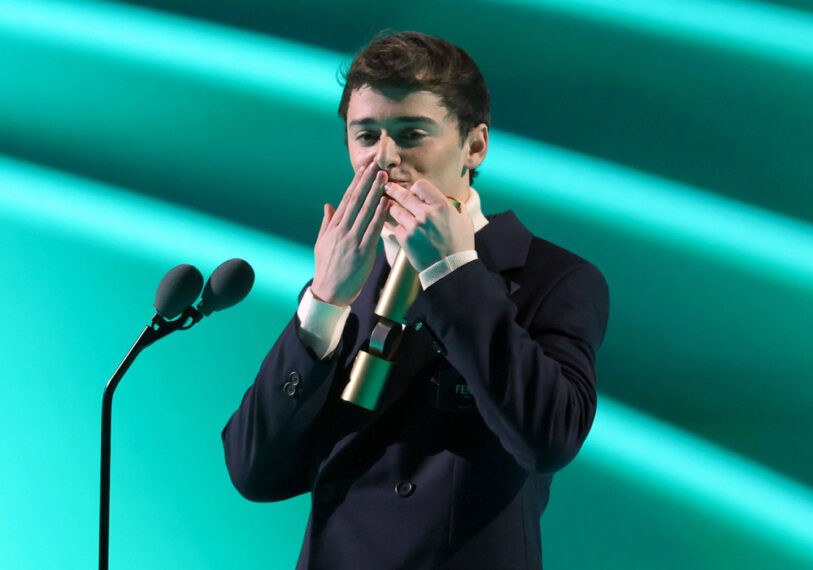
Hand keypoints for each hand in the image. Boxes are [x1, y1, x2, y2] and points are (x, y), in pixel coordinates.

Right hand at [311, 162, 389, 306]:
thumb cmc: (326, 268)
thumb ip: (326, 223)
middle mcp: (342, 230)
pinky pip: (373, 230)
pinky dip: (379, 215)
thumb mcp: (321, 243)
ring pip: (365, 211)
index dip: (356, 183)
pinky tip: (386, 202)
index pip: (346, 200)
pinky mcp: (363, 252)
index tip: (363, 169)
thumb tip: (328, 205)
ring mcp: (352, 240)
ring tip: (384, 177)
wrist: (329, 292)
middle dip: (367, 181)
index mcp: (333, 227)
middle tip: (377, 165)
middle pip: (356, 201)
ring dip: (375, 192)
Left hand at [384, 180, 473, 271]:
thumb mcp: (465, 220)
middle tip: (388, 186)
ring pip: (395, 210)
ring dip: (394, 209)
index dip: (415, 188)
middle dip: (393, 189)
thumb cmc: (460, 244)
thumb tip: (451, 198)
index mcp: (441, 205)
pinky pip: (395, 227)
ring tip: (393, 209)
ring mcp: (414, 226)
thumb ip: (457, 206)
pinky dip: (398, 228)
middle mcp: (426, 213)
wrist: (451, 268)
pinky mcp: (406, 239)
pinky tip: (401, 230)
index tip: (413, 192)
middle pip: (404, 195)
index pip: (420, 185)